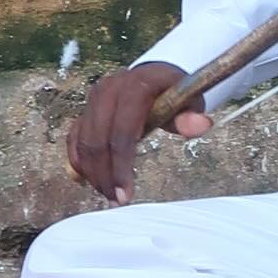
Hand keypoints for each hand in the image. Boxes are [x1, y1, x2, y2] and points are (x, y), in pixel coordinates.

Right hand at [66, 62, 211, 202]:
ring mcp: (93, 100)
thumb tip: (203, 125)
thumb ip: (190, 116)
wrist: (153, 75)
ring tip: (108, 195)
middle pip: (98, 141)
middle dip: (105, 176)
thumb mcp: (188, 100)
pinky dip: (79, 161)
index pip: (121, 133)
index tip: (125, 196)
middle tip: (116, 201)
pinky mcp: (85, 110)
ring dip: (93, 173)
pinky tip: (88, 180)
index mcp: (134, 87)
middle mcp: (108, 91)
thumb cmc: (172, 91)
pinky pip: (75, 139)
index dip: (121, 167)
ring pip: (84, 143)